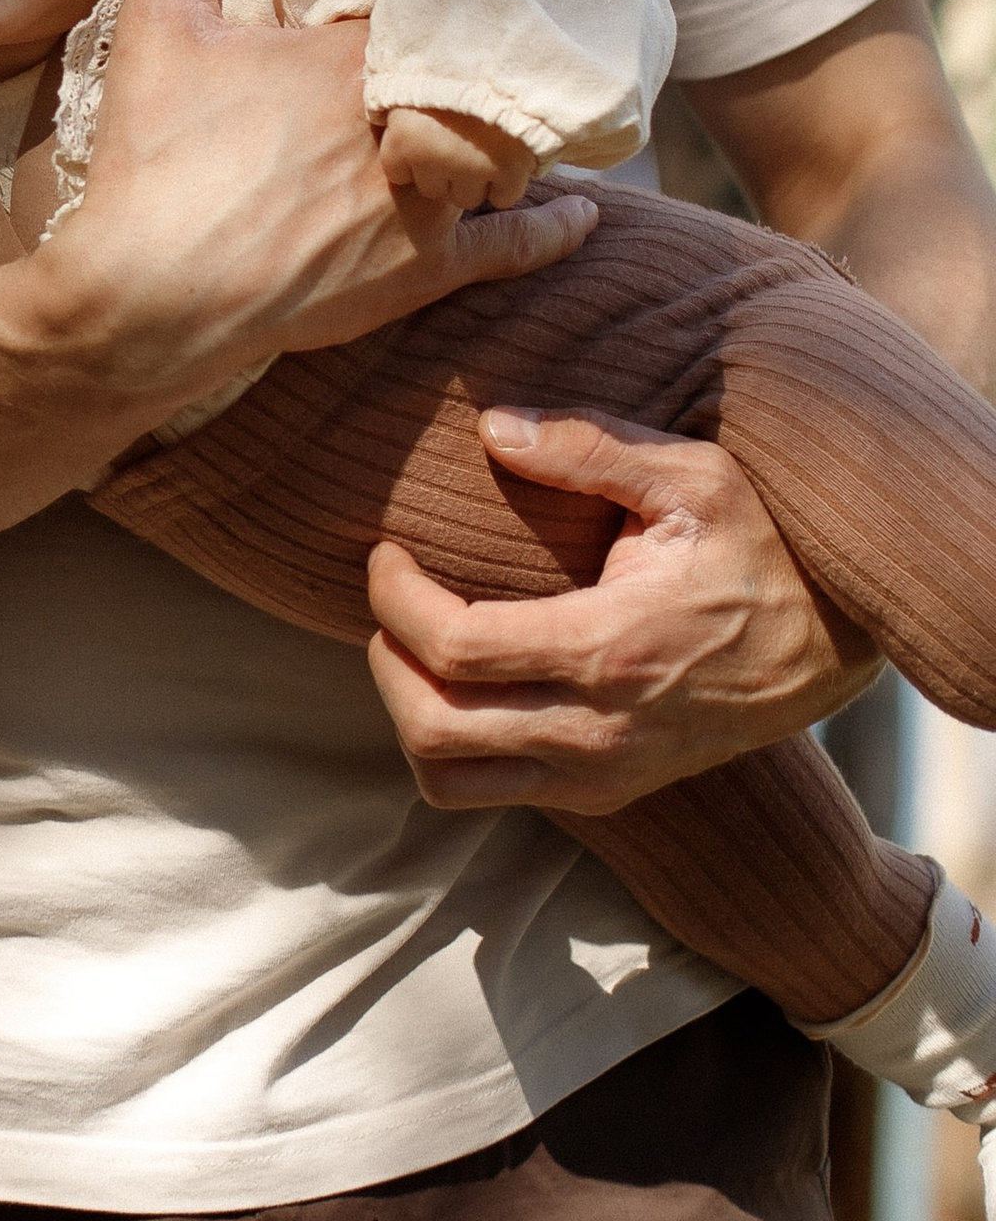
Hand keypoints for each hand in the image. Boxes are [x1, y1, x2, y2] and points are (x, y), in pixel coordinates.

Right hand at [44, 0, 597, 395]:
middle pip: (474, 72)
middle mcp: (411, 124)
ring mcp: (426, 203)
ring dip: (515, 129)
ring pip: (501, 150)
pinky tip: (582, 214)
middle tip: (498, 34)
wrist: (150, 297)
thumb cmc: (156, 156)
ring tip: (531, 107)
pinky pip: (509, 246)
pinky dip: (551, 228)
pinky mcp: (423, 271)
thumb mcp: (161, 24)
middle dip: (483, 55)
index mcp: (359, 56)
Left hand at [366, 405, 877, 814]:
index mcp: (609, 650)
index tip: (387, 552)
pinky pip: (492, 792)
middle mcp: (596, 730)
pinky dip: (451, 745)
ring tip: (414, 646)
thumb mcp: (693, 479)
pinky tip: (464, 681)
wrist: (834, 647)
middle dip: (385, 658)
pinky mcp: (606, 793)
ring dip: (407, 713)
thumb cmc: (761, 550)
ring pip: (449, 780)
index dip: (394, 598)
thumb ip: (590, 448)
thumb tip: (492, 427)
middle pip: (431, 728)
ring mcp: (600, 774)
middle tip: (393, 597)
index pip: (454, 648)